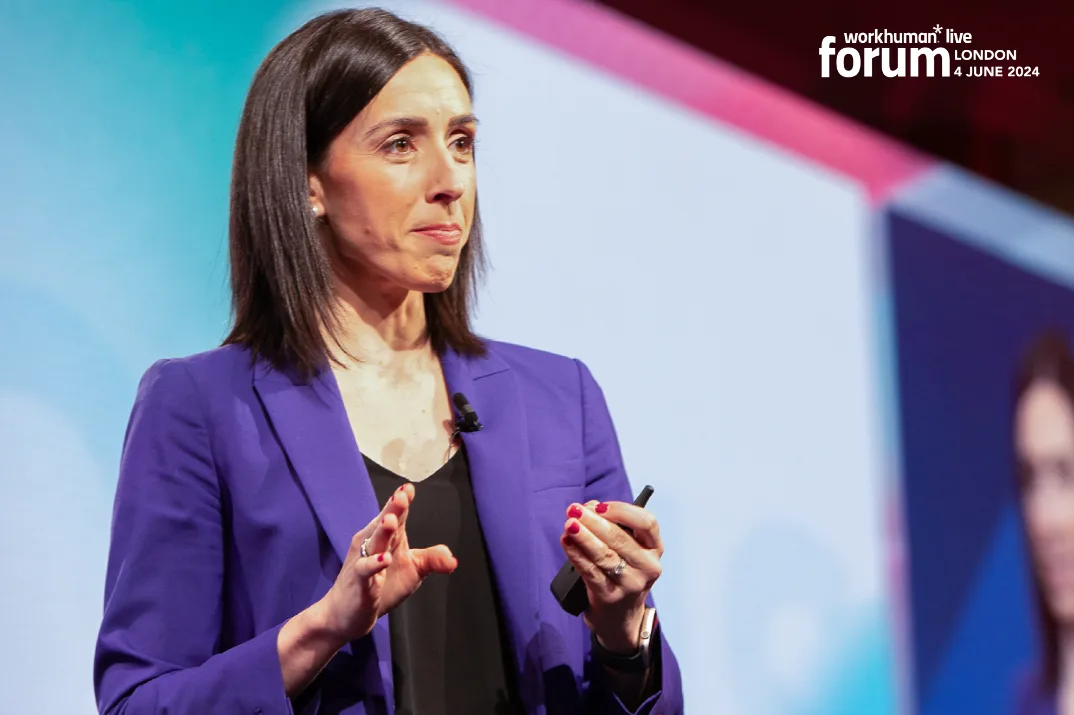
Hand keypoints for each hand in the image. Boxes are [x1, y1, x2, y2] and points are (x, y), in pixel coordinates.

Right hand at [316, 483, 457, 643]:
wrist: (346, 614)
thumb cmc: (380, 586)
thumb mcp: (412, 572)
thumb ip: (431, 560)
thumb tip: (453, 560)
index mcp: (387, 538)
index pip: (395, 515)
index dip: (401, 501)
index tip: (408, 488)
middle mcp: (373, 544)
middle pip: (384, 523)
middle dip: (392, 509)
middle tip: (402, 495)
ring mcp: (363, 561)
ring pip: (373, 542)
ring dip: (383, 531)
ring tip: (392, 520)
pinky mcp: (358, 581)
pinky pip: (365, 569)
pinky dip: (374, 564)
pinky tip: (385, 559)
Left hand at [560, 499, 663, 653]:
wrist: (620, 616)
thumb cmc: (621, 572)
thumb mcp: (626, 550)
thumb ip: (611, 525)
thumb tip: (589, 508)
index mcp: (654, 548)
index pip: (647, 523)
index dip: (623, 511)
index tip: (600, 506)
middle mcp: (647, 566)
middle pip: (620, 538)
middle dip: (593, 521)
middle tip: (573, 510)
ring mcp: (630, 583)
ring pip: (604, 555)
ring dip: (583, 537)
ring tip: (569, 525)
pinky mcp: (610, 596)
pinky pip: (590, 571)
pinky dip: (576, 554)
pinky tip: (567, 542)